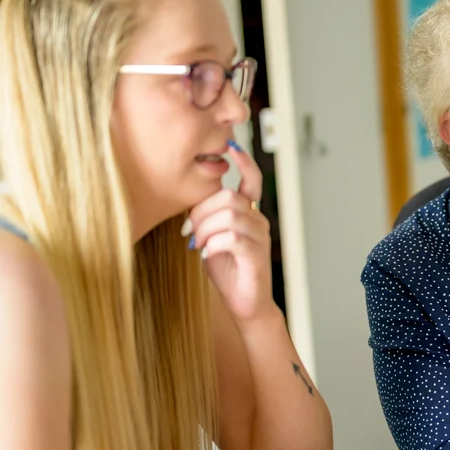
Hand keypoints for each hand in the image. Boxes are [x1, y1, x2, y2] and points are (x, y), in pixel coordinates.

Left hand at [185, 141, 275, 321]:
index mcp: (248, 214)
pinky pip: (232, 237)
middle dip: (202, 212)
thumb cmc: (228, 271)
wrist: (244, 304)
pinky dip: (213, 244)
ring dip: (205, 229)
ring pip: (229, 216)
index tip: (231, 145)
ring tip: (198, 245)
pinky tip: (206, 255)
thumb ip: (207, 219)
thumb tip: (191, 203)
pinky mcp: (256, 255)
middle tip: (189, 233)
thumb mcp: (212, 238)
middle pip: (229, 197)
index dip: (244, 162)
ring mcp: (260, 238)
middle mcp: (258, 221)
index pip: (252, 181)